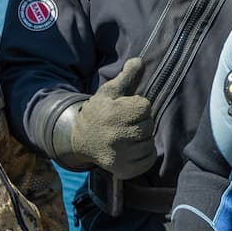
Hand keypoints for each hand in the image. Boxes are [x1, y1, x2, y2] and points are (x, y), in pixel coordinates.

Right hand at [51, 57, 155, 177]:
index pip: (145, 106)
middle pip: (149, 124)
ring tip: (127, 135)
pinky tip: (131, 148)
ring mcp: (122, 155)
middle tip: (126, 123)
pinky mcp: (125, 170)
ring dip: (142, 138)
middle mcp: (118, 136)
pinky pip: (149, 159)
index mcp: (114, 114)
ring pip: (149, 142)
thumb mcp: (110, 91)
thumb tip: (140, 60)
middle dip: (140, 122)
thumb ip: (127, 76)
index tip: (125, 109)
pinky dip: (144, 154)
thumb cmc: (100, 112)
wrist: (81, 141)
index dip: (137, 106)